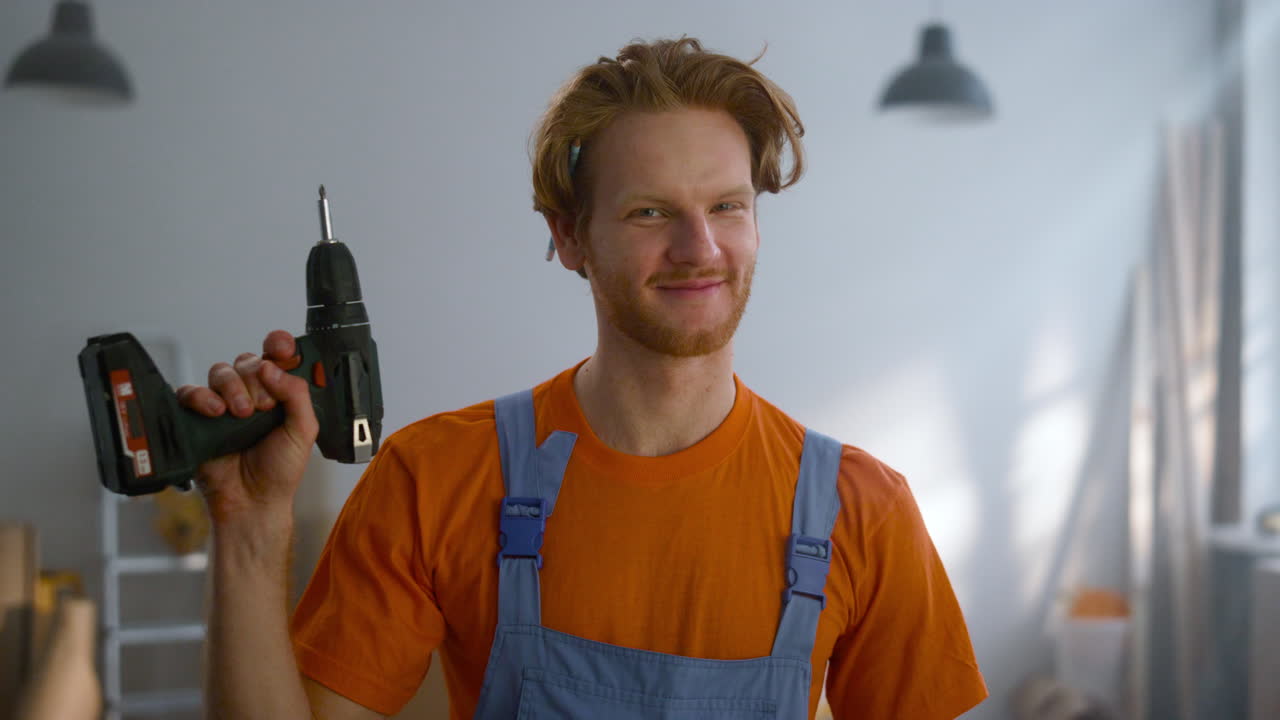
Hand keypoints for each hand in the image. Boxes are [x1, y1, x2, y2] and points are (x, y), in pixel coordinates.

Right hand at [175, 330, 317, 526]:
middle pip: (247, 362)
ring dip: (232, 387)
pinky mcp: (198, 418)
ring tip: (240, 413)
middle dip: (255, 378)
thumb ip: (297, 394)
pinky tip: (215, 411)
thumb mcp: (304, 430)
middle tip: (262, 406)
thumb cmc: (280, 470)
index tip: (281, 347)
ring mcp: (224, 404)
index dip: (278, 345)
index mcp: (279, 393)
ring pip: (221, 372)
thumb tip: (273, 367)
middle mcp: (251, 394)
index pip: (276, 357)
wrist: (253, 501)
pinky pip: (190, 392)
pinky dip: (201, 396)